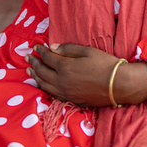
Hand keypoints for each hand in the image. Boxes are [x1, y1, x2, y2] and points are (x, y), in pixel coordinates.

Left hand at [26, 43, 146, 107]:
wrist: (119, 85)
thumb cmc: (105, 64)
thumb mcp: (87, 51)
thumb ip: (68, 49)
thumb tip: (51, 47)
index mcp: (65, 67)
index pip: (47, 57)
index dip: (40, 51)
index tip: (36, 46)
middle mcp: (61, 81)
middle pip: (42, 71)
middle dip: (33, 63)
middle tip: (27, 57)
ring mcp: (65, 92)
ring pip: (44, 84)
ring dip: (35, 76)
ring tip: (29, 71)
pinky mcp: (71, 100)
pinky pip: (52, 94)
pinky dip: (44, 87)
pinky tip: (42, 84)